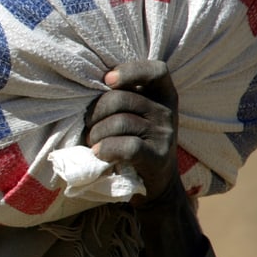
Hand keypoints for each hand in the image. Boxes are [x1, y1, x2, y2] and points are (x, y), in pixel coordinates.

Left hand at [85, 60, 204, 256]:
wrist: (154, 186)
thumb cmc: (136, 143)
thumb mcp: (136, 116)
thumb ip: (123, 98)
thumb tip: (88, 87)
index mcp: (163, 96)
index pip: (156, 70)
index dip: (130, 70)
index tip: (107, 81)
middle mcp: (167, 112)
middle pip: (121, 99)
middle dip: (95, 113)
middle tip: (88, 126)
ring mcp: (165, 135)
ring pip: (118, 123)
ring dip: (95, 134)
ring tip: (92, 143)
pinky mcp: (157, 158)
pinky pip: (126, 147)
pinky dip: (105, 149)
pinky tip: (99, 155)